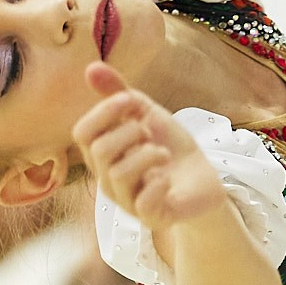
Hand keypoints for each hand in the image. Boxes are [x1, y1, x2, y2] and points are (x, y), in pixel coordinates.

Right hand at [73, 63, 228, 238]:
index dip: (103, 113)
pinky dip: (157, 184)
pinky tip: (166, 178)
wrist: (203, 179)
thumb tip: (91, 66)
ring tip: (163, 153)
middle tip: (149, 133)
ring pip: (118, 175)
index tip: (128, 100)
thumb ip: (118, 92)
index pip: (82, 133)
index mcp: (101, 154)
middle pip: (99, 152)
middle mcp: (107, 179)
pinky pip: (142, 203)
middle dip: (129, 133)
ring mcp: (126, 201)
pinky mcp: (151, 218)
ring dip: (147, 155)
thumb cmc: (169, 146)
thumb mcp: (146, 114)